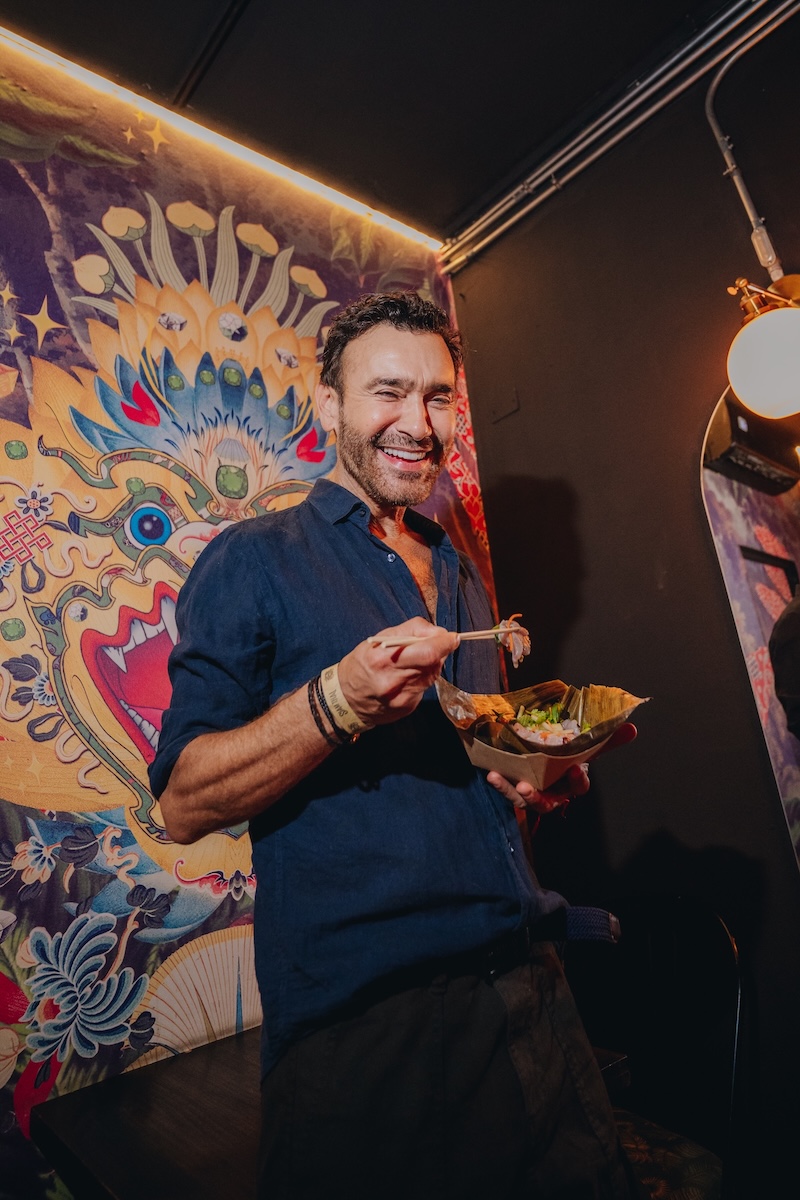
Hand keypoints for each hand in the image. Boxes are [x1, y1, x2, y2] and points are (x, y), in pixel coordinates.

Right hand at [338, 617, 458, 726]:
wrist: (346, 699)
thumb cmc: (362, 663)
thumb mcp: (379, 638)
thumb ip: (411, 630)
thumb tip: (440, 633)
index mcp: (383, 658)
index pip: (426, 651)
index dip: (444, 643)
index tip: (452, 637)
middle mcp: (393, 681)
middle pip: (432, 663)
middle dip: (441, 650)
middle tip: (441, 643)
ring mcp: (401, 697)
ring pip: (432, 675)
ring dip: (431, 664)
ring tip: (415, 660)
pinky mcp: (406, 708)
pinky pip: (425, 688)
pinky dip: (423, 678)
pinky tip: (408, 677)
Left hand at [486, 721, 637, 811]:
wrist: (544, 763)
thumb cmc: (566, 758)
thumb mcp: (585, 748)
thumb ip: (606, 740)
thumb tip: (632, 727)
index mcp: (570, 783)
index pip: (578, 787)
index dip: (578, 780)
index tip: (576, 768)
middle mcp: (551, 793)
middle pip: (545, 802)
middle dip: (537, 797)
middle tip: (527, 788)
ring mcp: (531, 794)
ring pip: (521, 799)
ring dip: (509, 791)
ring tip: (497, 779)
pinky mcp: (514, 788)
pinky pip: (506, 789)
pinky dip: (499, 783)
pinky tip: (490, 773)